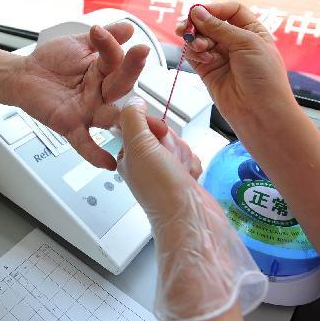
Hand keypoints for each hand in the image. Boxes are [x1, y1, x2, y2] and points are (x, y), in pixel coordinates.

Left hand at [8, 23, 148, 168]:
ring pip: (110, 115)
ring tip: (141, 115)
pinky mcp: (71, 125)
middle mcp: (100, 94)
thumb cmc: (50, 62)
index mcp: (104, 74)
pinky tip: (108, 163)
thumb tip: (129, 29)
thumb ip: (103, 39)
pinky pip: (85, 142)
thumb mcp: (79, 44)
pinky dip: (95, 154)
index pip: (116, 61)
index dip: (111, 46)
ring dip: (125, 117)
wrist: (22, 74)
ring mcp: (87, 112)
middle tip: (140, 53)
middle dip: (131, 70)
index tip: (99, 31)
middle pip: (121, 87)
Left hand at [116, 99, 202, 224]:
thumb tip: (134, 101)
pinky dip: (193, 165)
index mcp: (127, 157)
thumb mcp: (139, 145)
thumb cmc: (161, 189)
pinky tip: (188, 178)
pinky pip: (191, 158)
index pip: (140, 123)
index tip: (159, 135)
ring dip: (183, 154)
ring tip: (180, 172)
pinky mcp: (182, 178)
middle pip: (162, 133)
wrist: (191, 219)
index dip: (154, 126)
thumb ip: (134, 118)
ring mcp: (164, 172)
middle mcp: (143, 164)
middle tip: (169, 159)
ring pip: (179, 144)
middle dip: (172, 143)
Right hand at [177, 2, 296, 133]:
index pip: (230, 11)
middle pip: (211, 23)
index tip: (200, 12)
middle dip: (199, 24)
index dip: (215, 9)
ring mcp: (221, 57)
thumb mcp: (246, 43)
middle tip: (187, 28)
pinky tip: (203, 58)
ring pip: (200, 38)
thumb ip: (219, 27)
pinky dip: (194, 53)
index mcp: (252, 31)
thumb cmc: (264, 78)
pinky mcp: (208, 71)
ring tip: (199, 47)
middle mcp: (236, 43)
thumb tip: (197, 12)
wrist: (260, 113)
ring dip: (196, 39)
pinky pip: (195, 55)